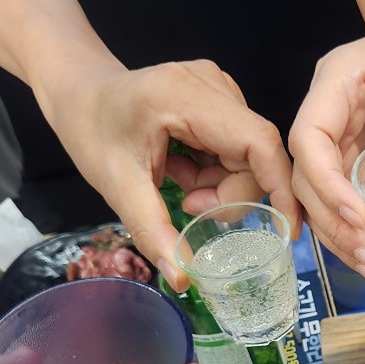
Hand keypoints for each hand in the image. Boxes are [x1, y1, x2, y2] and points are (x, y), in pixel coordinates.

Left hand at [40, 59, 299, 290]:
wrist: (78, 92)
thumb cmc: (90, 130)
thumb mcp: (116, 186)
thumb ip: (154, 232)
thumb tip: (184, 280)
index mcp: (185, 95)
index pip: (257, 142)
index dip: (280, 187)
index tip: (286, 230)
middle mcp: (212, 83)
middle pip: (256, 154)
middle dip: (230, 194)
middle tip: (188, 205)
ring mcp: (219, 87)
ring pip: (249, 155)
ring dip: (221, 184)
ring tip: (179, 184)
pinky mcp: (221, 96)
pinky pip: (238, 147)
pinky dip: (216, 171)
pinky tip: (183, 169)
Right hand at [289, 11, 364, 284]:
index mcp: (333, 84)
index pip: (310, 140)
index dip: (327, 183)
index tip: (360, 217)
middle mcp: (322, 115)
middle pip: (307, 180)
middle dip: (335, 225)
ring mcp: (332, 140)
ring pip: (318, 197)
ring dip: (341, 237)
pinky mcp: (347, 158)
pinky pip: (340, 198)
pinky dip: (353, 230)